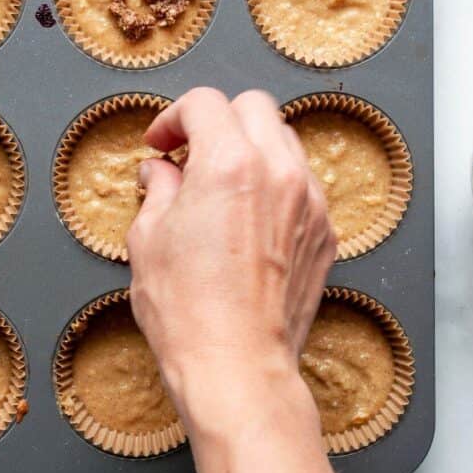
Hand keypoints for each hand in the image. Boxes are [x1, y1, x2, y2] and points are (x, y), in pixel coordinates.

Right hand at [126, 87, 335, 434]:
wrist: (236, 368)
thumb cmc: (188, 312)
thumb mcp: (148, 239)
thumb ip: (158, 189)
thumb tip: (161, 172)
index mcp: (229, 164)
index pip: (204, 103)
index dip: (173, 117)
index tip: (161, 144)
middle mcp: (278, 172)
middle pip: (253, 107)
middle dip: (217, 120)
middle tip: (190, 153)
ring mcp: (309, 201)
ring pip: (284, 140)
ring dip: (250, 148)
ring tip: (221, 184)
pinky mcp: (325, 232)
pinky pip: (303, 183)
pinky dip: (275, 183)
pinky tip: (249, 217)